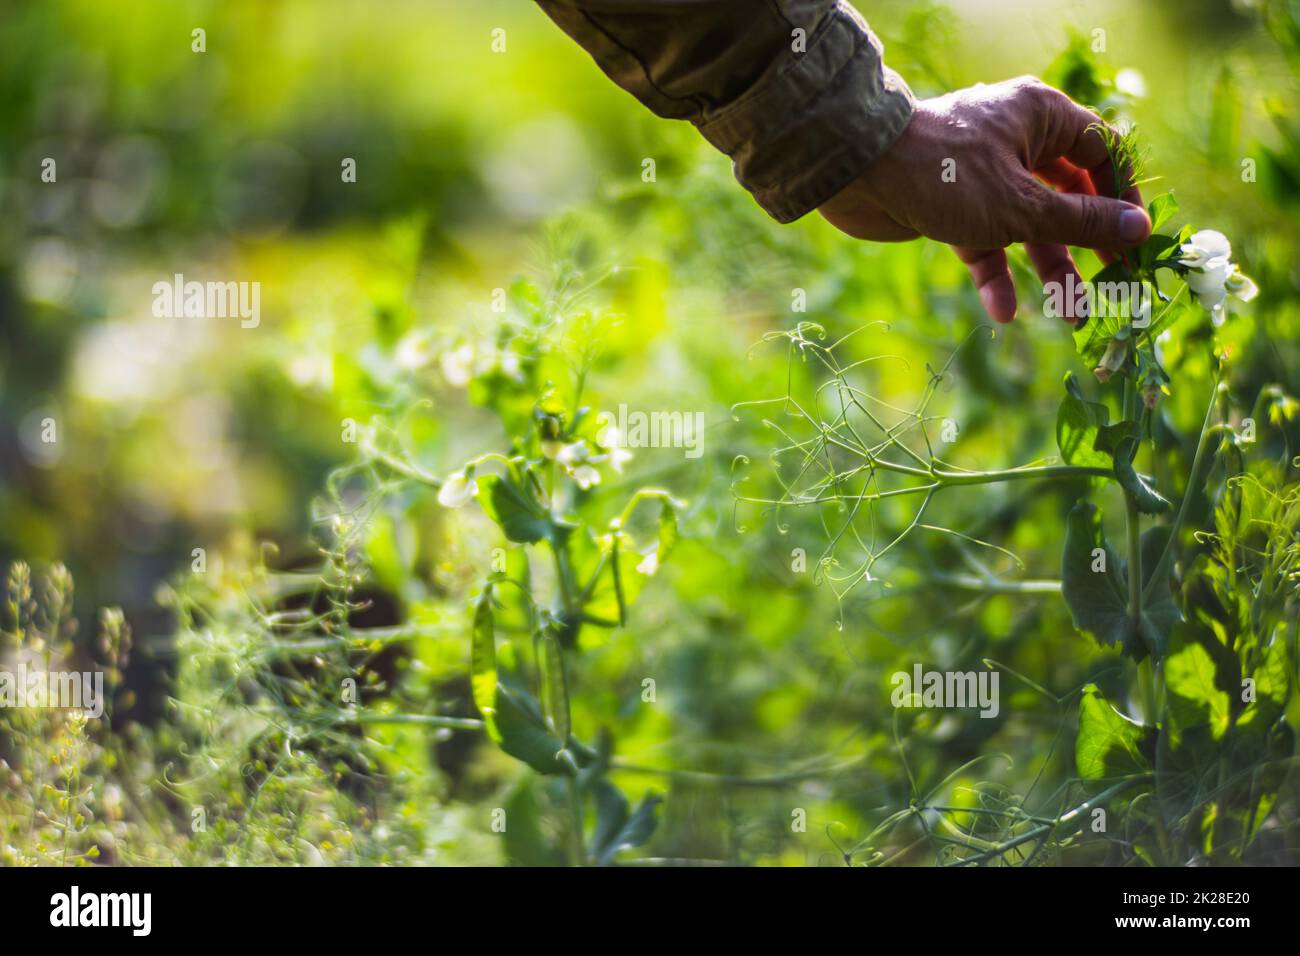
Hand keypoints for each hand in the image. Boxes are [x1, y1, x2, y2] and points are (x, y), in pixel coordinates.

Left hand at [817, 76, 1149, 323]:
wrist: (856, 174)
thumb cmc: (946, 175)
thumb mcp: (1022, 206)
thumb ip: (1080, 221)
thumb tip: (1138, 228)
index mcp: (1042, 118)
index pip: (1102, 151)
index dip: (1122, 195)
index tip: (1136, 240)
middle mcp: (1016, 142)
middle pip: (1067, 195)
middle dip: (1087, 243)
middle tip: (1112, 285)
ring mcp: (984, 177)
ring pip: (1029, 226)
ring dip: (1049, 269)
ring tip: (1071, 316)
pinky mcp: (953, 208)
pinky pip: (986, 244)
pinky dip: (995, 275)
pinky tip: (1004, 312)